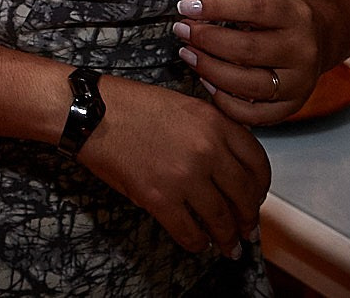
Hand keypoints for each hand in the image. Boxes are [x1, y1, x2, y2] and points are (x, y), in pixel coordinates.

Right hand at [76, 76, 269, 257]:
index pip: (257, 162)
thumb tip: (227, 167)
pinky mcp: (160, 198)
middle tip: (246, 228)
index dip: (261, 187)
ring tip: (228, 245)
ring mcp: (185, 176)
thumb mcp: (181, 106)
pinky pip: (190, 232)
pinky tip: (197, 243)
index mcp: (214, 122)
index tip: (257, 197)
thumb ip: (210, 131)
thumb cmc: (127, 105)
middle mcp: (207, 149)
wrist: (88, 112)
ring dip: (227, 238)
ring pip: (221, 220)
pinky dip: (197, 243)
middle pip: (244, 196)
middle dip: (248, 219)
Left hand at [174, 0, 323, 126]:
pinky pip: (252, 114)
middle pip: (246, 49)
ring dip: (209, 69)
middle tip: (181, 30)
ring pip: (247, 84)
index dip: (216, 6)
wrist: (319, 41)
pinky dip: (224, 101)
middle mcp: (301, 51)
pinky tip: (207, 81)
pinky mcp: (291, 107)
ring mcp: (298, 83)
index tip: (186, 6)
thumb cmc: (284, 16)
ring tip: (187, 54)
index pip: (253, 8)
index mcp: (295, 16)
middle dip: (206, 39)